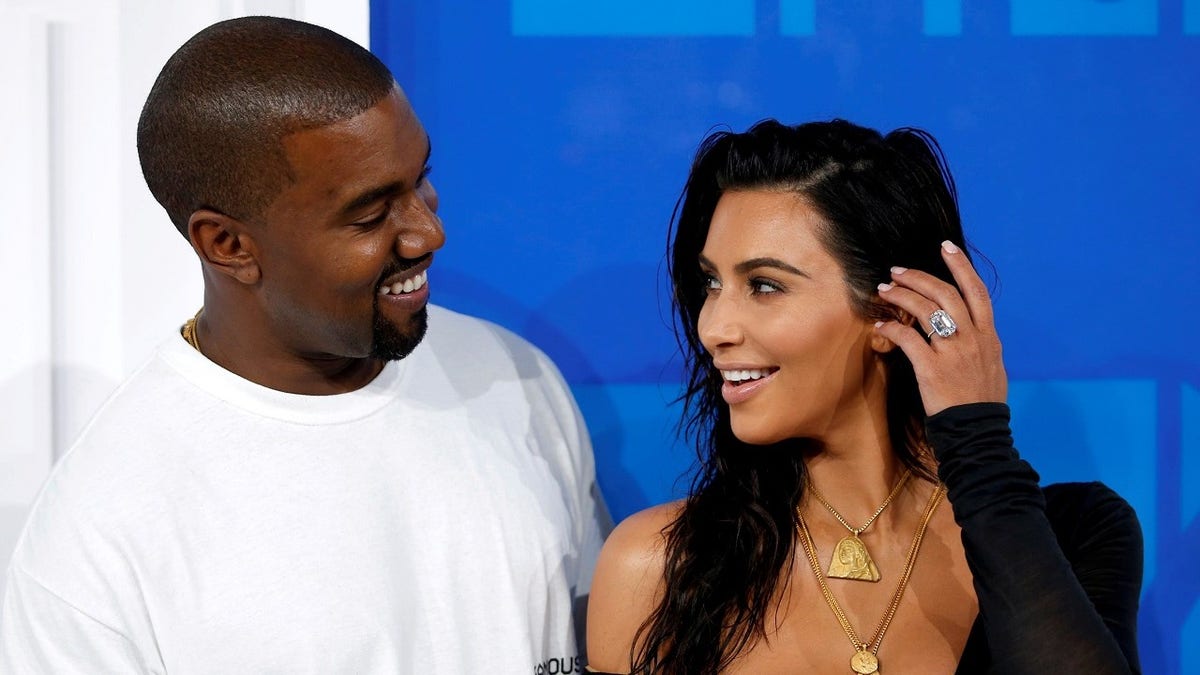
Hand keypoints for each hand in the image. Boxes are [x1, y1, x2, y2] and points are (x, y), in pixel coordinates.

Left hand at [873, 240, 1006, 415]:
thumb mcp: (993, 368)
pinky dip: (891, 329)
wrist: (978, 432)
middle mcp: (973, 339)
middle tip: (897, 271)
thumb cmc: (981, 403)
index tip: (946, 247)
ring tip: (884, 291)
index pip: (977, 292)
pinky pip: (908, 338)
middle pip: (946, 294)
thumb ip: (982, 345)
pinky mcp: (933, 368)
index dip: (961, 267)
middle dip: (919, 277)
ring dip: (902, 296)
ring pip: (926, 310)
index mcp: (989, 337)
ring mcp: (954, 352)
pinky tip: (879, 328)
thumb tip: (973, 331)